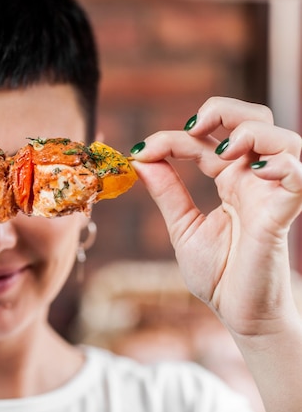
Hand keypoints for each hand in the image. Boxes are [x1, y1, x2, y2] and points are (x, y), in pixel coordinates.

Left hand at [131, 97, 301, 337]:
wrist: (240, 314)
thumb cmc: (219, 274)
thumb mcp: (183, 227)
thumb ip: (167, 192)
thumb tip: (140, 159)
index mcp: (229, 180)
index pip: (204, 142)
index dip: (171, 139)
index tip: (139, 152)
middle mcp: (253, 180)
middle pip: (254, 120)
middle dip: (224, 111)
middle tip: (192, 128)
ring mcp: (271, 194)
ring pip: (282, 139)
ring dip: (251, 132)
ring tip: (221, 151)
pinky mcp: (283, 214)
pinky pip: (298, 177)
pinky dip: (284, 164)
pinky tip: (257, 170)